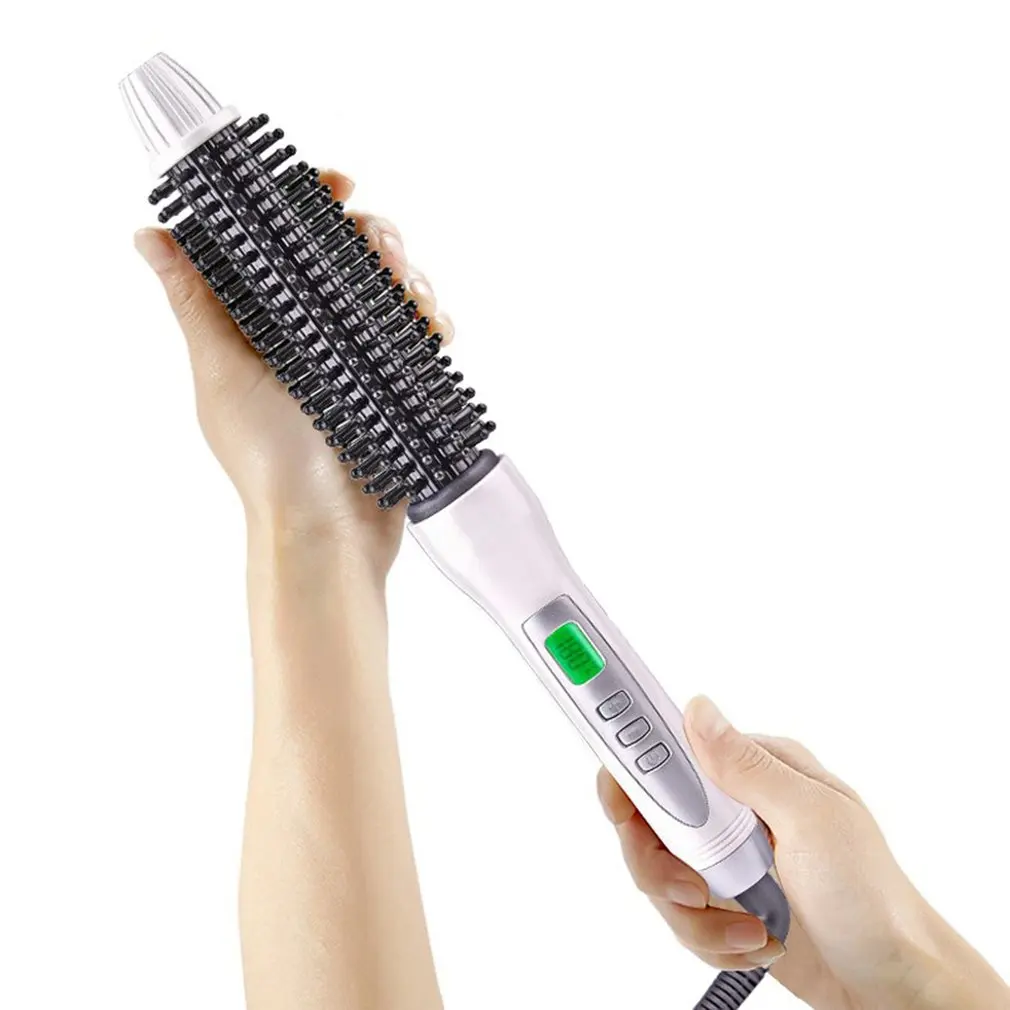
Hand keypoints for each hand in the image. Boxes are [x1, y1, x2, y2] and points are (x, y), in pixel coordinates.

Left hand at [134, 171, 452, 574]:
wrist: (331, 534)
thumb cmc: (271, 461)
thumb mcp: (224, 374)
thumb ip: (197, 302)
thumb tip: (150, 234)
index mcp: (264, 326)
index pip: (286, 245)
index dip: (309, 205)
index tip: (337, 186)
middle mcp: (311, 337)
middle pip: (348, 258)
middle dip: (373, 238)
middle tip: (383, 250)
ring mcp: (358, 361)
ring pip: (392, 291)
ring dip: (409, 279)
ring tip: (411, 299)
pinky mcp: (396, 386)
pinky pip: (422, 337)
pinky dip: (432, 324)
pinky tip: (431, 332)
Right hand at [597, 696, 1008, 1008]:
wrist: (893, 984)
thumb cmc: (872, 897)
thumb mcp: (811, 820)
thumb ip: (746, 766)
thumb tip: (697, 709)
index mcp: (755, 771)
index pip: (673, 750)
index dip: (636, 768)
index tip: (620, 794)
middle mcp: (733, 810)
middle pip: (650, 821)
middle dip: (661, 866)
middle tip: (691, 889)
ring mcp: (726, 859)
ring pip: (660, 875)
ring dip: (695, 916)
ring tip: (748, 929)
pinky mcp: (723, 904)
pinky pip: (681, 918)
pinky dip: (711, 939)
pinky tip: (755, 942)